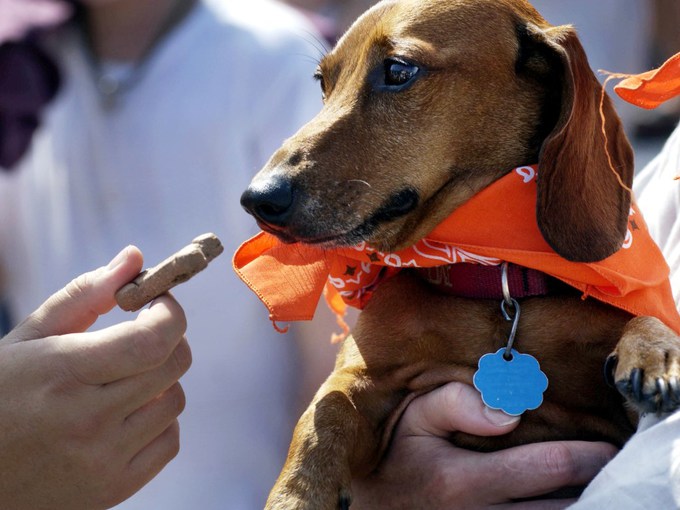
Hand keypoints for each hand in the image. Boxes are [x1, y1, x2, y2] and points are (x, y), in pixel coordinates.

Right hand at [0, 246, 190, 509]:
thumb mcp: (26, 339)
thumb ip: (85, 295)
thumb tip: (134, 258)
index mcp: (62, 372)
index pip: (153, 339)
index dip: (170, 313)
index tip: (158, 302)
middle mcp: (87, 419)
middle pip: (173, 365)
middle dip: (169, 338)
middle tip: (144, 333)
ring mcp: (102, 460)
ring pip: (175, 401)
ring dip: (161, 380)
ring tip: (126, 377)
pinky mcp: (113, 489)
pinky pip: (169, 441)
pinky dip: (159, 420)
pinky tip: (128, 413)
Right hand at [352, 382, 617, 508]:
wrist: (376, 506)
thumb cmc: (398, 456)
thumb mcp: (413, 418)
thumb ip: (455, 403)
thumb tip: (508, 411)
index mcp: (462, 481)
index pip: (548, 467)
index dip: (588, 456)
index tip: (610, 447)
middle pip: (566, 508)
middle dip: (598, 486)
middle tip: (616, 467)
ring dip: (584, 505)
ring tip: (598, 486)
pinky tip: (567, 500)